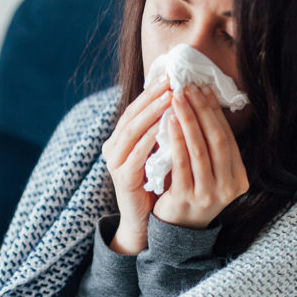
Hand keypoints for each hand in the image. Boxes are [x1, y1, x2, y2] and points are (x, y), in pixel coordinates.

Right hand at [101, 81, 170, 253]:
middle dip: (152, 96)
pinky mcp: (122, 179)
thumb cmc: (156, 185)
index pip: (136, 108)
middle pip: (132, 115)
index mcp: (121, 138)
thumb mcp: (160, 152)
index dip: (152, 91)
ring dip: (151, 113)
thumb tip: (183, 100)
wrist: (145, 222)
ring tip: (169, 98)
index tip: (171, 75)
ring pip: (131, 131)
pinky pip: (135, 156)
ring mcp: (115, 163)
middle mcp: (113, 147)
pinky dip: (148, 140)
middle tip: (171, 80)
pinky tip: (162, 129)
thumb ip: (163, 130)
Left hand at [152, 84, 248, 228]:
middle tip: (189, 87)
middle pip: (218, 141)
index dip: (216, 112)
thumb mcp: (209, 172)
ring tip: (178, 99)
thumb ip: (210, 147)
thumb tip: (204, 101)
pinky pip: (182, 164)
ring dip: (189, 120)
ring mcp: (209, 195)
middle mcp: (228, 188)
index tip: (203, 89)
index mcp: (239, 179)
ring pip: (200, 150)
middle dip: (203, 111)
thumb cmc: (191, 192)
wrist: (176, 230)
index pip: (228, 138)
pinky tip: (169, 122)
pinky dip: (176, 140)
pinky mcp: (187, 199)